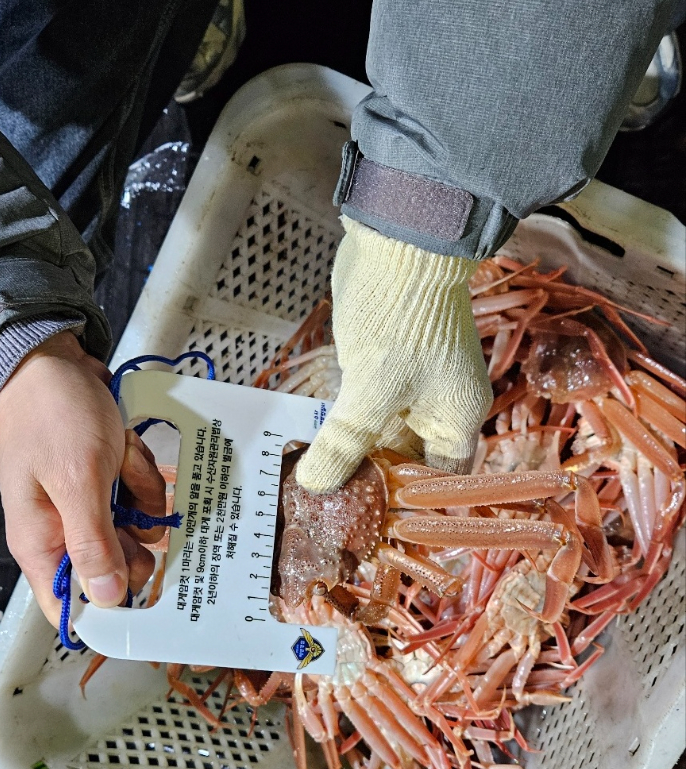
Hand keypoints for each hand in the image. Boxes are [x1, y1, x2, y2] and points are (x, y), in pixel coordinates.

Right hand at [0, 331, 165, 626]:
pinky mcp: (103, 482)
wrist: (54, 363)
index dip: (105, 609)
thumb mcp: (78, 481)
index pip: (68, 604)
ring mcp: (84, 504)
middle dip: (131, 529)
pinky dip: (137, 469)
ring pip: (132, 524)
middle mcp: (61, 529)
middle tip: (125, 498)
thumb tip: (104, 598)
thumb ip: (91, 542)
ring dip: (136, 489)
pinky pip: (137, 492)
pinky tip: (122, 447)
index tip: (141, 600)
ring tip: (116, 457)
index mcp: (42, 541)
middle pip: (115, 564)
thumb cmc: (54, 415)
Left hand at [297, 216, 491, 491]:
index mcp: (454, 419)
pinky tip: (314, 449)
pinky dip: (341, 429)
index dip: (410, 507)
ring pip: (379, 436)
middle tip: (330, 517)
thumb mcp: (371, 389)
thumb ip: (346, 442)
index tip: (372, 530)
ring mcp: (407, 386)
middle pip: (405, 462)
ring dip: (351, 458)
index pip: (439, 481)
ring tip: (315, 492)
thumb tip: (317, 486)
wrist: (398, 239)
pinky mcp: (379, 365)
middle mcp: (436, 408)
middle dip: (371, 486)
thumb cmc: (400, 319)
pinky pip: (362, 410)